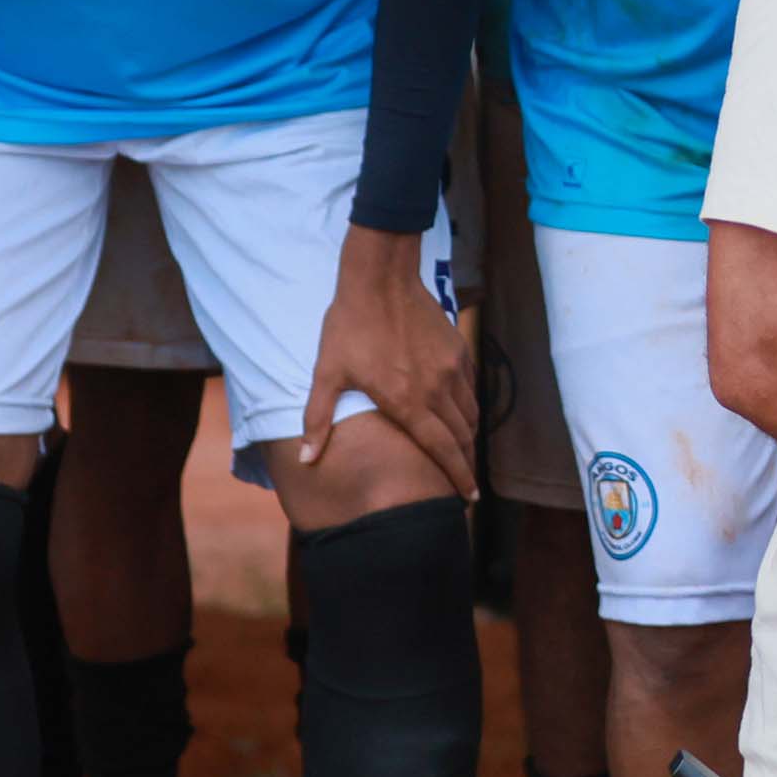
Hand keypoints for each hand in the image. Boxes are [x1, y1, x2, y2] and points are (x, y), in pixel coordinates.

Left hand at [302, 223, 472, 484]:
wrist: (380, 279)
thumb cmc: (349, 327)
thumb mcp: (327, 373)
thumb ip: (318, 420)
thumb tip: (306, 460)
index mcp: (407, 402)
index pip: (442, 450)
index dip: (458, 476)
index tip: (468, 497)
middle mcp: (436, 391)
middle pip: (462, 438)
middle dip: (465, 464)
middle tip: (465, 483)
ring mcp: (451, 370)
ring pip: (470, 414)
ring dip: (468, 437)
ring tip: (462, 450)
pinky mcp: (458, 351)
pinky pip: (470, 388)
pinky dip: (468, 407)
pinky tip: (458, 411)